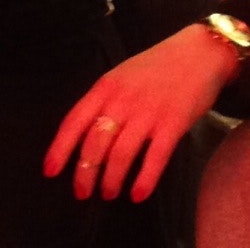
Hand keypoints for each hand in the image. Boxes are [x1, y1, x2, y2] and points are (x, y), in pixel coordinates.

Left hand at [42, 23, 237, 201]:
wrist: (199, 53)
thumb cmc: (157, 67)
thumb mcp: (121, 76)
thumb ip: (104, 102)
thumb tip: (86, 137)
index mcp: (105, 88)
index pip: (74, 122)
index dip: (59, 149)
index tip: (50, 171)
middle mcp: (122, 101)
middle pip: (94, 144)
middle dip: (85, 174)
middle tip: (82, 193)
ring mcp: (148, 113)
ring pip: (120, 155)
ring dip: (111, 180)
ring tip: (108, 193)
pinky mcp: (173, 124)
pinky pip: (155, 158)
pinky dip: (144, 180)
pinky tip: (138, 195)